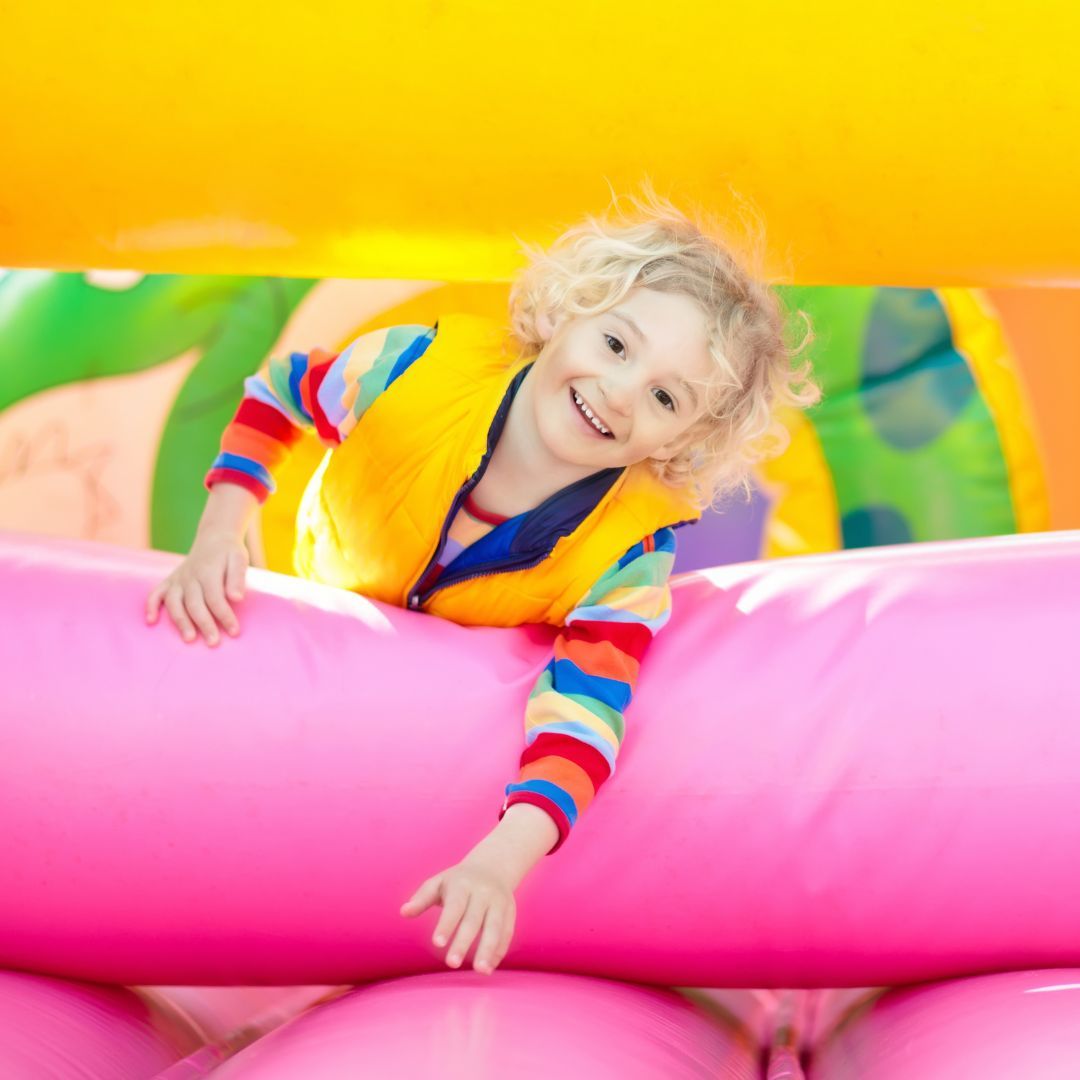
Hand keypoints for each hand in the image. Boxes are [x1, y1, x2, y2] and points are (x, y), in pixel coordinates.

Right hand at [145, 531, 247, 645]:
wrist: (214, 537)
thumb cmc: (229, 552)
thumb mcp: (239, 559)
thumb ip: (237, 578)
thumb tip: (237, 598)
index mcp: (208, 572)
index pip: (216, 598)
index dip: (225, 616)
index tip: (234, 631)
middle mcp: (190, 577)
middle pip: (195, 604)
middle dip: (204, 624)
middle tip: (213, 642)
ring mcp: (178, 579)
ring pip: (174, 602)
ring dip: (180, 621)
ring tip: (189, 639)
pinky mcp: (170, 581)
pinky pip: (155, 593)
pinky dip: (151, 606)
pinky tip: (151, 621)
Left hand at [400, 855, 516, 974]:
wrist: (493, 866)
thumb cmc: (457, 881)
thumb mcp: (438, 883)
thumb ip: (421, 898)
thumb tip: (403, 912)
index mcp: (463, 885)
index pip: (454, 906)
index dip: (446, 925)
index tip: (437, 944)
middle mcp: (483, 893)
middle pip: (473, 920)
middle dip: (464, 942)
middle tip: (452, 963)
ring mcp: (499, 902)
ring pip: (495, 927)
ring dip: (488, 949)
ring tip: (481, 971)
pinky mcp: (510, 912)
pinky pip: (507, 933)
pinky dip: (499, 950)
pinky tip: (489, 967)